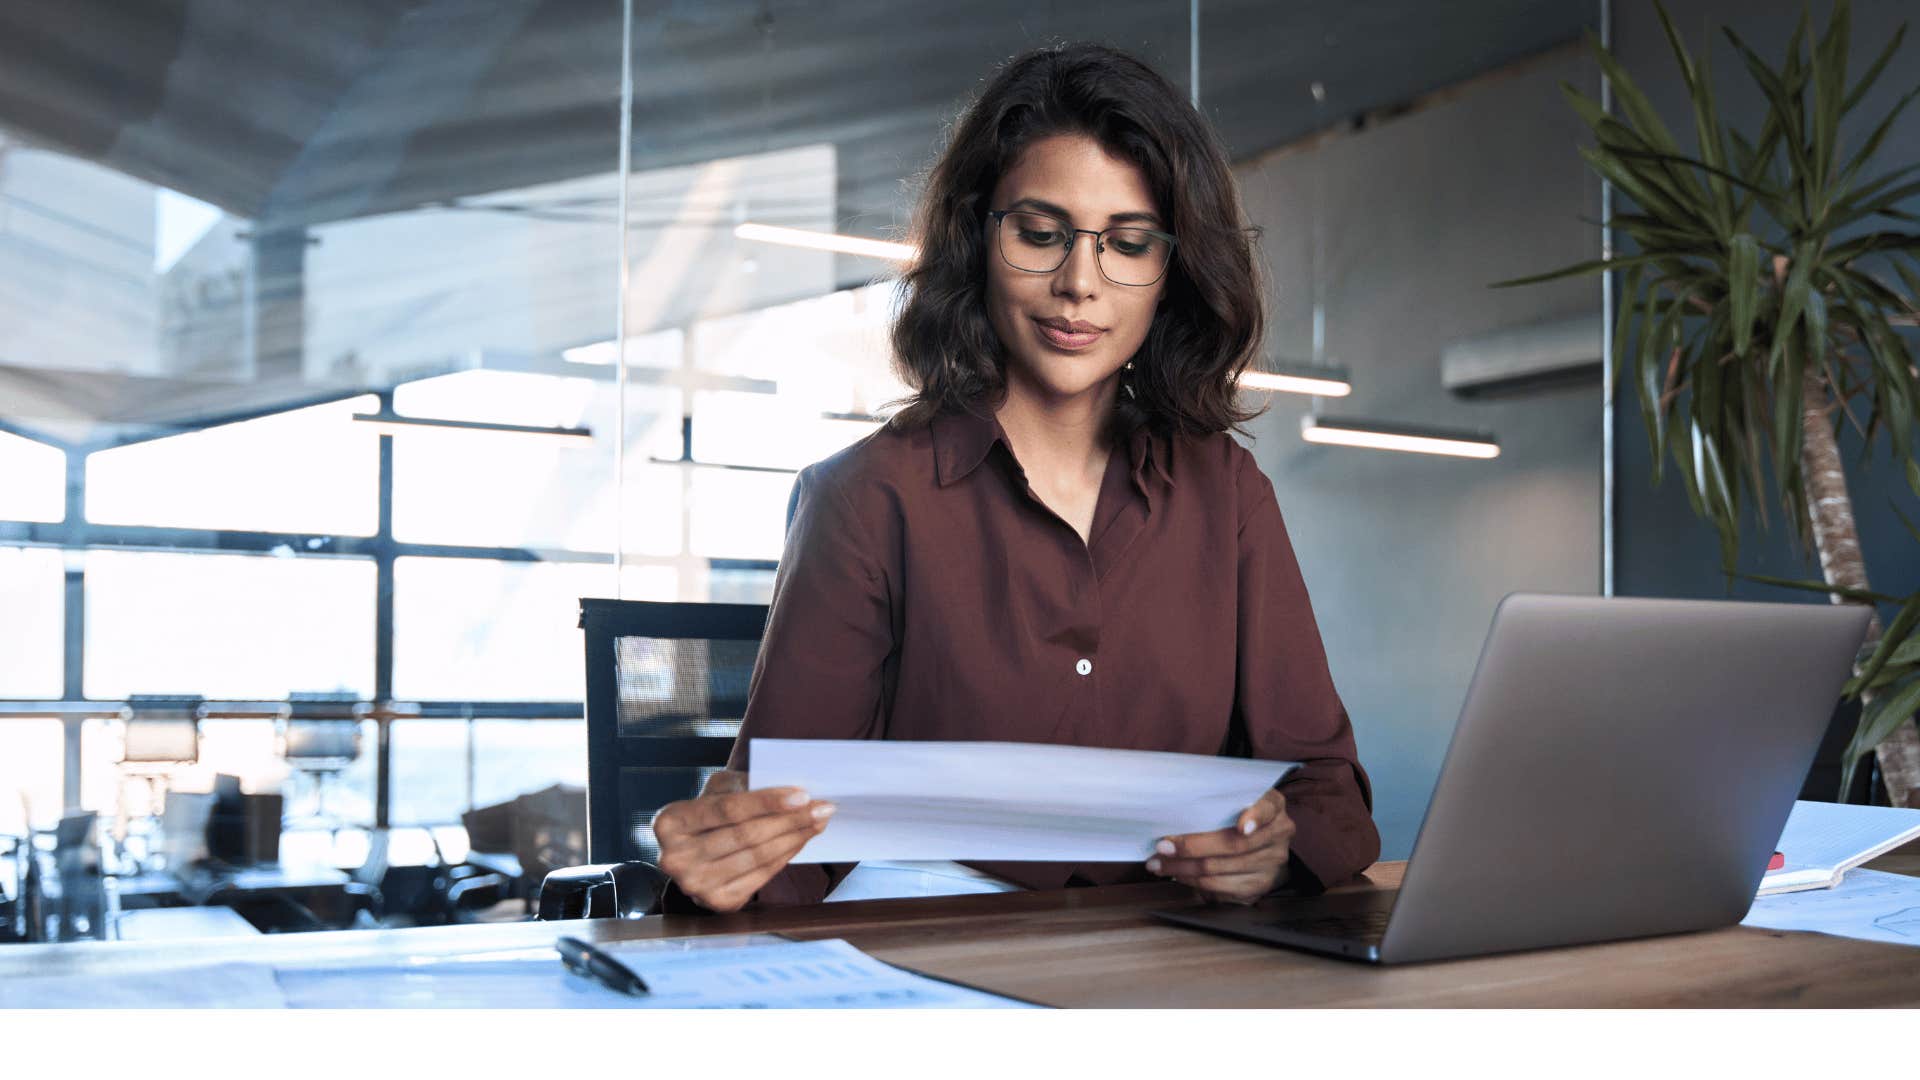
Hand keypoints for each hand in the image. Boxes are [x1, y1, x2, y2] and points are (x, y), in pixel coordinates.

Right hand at [653, 769, 835, 912]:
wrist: (694, 850)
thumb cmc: (710, 812)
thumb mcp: (717, 789)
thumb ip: (744, 786)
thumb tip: (793, 793)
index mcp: (669, 822)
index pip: (727, 809)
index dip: (767, 802)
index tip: (802, 794)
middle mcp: (675, 858)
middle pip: (745, 835)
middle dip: (790, 820)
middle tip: (821, 807)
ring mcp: (695, 885)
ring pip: (757, 857)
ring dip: (795, 838)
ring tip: (818, 821)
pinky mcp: (718, 903)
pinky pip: (761, 876)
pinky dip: (786, 857)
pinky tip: (801, 840)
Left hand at [1146, 788, 1295, 904]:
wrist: (1259, 842)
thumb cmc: (1235, 814)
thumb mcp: (1233, 799)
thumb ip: (1215, 801)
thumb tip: (1173, 813)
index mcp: (1273, 806)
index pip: (1268, 807)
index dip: (1255, 817)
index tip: (1241, 827)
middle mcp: (1278, 834)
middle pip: (1234, 845)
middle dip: (1192, 847)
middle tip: (1163, 846)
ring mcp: (1272, 863)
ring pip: (1222, 868)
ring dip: (1184, 868)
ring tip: (1160, 864)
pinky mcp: (1259, 886)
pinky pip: (1221, 887)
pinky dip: (1194, 881)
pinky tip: (1178, 875)